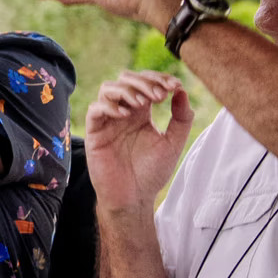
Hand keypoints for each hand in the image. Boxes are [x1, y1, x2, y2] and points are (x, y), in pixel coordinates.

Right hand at [85, 70, 193, 213]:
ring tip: (143, 103)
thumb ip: (181, 118)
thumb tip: (182, 90)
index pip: (145, 83)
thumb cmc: (151, 172)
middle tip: (160, 94)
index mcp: (141, 112)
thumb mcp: (173, 143)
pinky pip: (95, 110)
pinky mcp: (95, 133)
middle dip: (144, 82)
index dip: (158, 79)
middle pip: (126, 79)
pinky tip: (125, 114)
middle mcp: (123, 112)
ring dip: (127, 90)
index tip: (174, 86)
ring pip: (108, 89)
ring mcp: (108, 121)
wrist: (134, 198)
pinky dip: (109, 106)